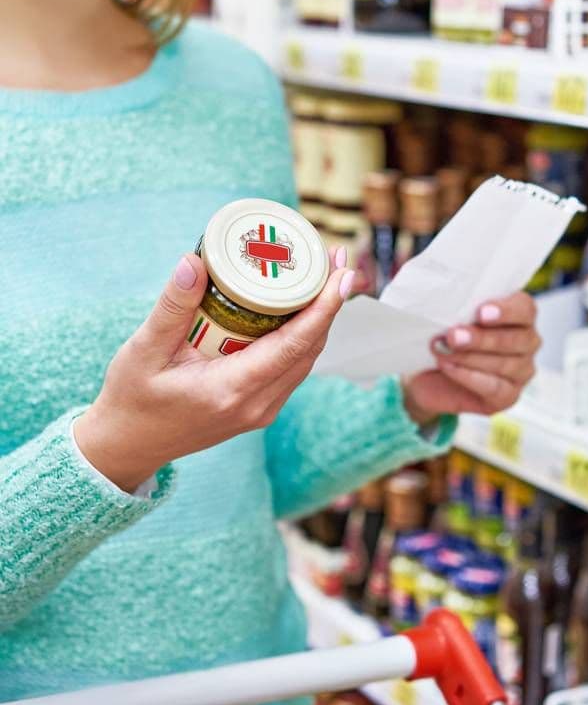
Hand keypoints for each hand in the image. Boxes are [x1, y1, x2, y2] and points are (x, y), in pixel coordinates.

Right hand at [74, 251, 353, 492]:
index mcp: (232, 390)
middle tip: (335, 258)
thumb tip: (196, 261)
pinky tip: (301, 306)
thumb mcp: (143, 350)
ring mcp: (262, 410)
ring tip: (325, 274)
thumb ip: (173, 307)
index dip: (324, 307)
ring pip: (306, 358)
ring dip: (320, 317)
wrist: (129, 445)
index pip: (294, 344)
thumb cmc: (132, 398)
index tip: (342, 273)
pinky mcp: (260, 408)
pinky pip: (293, 366)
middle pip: (310, 348)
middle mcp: (257, 405)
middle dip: (329, 302)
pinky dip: (303, 335)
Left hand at [402, 292, 539, 423]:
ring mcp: (522, 371)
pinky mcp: (509, 396)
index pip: (525, 308)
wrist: (428, 375)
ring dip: (470, 357)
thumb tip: (452, 306)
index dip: (506, 311)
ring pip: (504, 364)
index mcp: (519, 315)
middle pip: (516, 339)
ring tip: (443, 351)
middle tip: (453, 336)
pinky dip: (468, 376)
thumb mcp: (451, 318)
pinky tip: (449, 367)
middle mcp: (527, 342)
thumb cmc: (446, 338)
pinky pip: (494, 387)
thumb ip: (461, 311)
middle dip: (482, 338)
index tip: (481, 312)